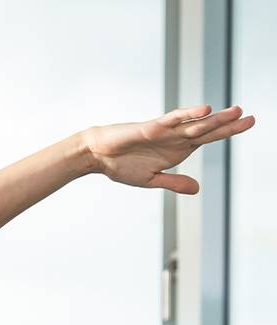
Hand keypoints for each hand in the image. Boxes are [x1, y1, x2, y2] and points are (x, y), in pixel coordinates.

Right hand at [82, 104, 255, 193]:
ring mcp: (165, 132)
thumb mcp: (152, 179)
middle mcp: (175, 138)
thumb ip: (175, 182)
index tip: (248, 124)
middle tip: (250, 118)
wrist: (99, 156)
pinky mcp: (152, 128)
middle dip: (228, 124)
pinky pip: (173, 119)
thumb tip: (197, 190)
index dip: (228, 132)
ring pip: (194, 124)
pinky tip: (204, 110)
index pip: (208, 139)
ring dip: (214, 119)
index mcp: (177, 149)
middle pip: (207, 130)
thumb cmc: (122, 165)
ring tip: (235, 111)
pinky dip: (188, 114)